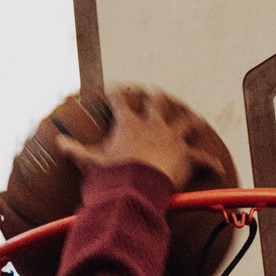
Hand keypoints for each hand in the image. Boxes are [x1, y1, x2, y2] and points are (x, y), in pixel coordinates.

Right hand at [55, 88, 223, 190]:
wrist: (135, 187)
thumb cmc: (112, 174)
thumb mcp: (89, 161)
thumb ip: (74, 151)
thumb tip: (57, 142)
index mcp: (129, 123)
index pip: (120, 102)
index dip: (115, 94)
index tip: (111, 88)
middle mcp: (153, 125)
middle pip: (156, 103)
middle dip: (154, 97)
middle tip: (152, 92)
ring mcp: (172, 138)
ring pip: (186, 124)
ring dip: (190, 121)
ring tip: (194, 119)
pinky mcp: (187, 156)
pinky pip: (203, 159)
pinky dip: (210, 165)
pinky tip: (218, 169)